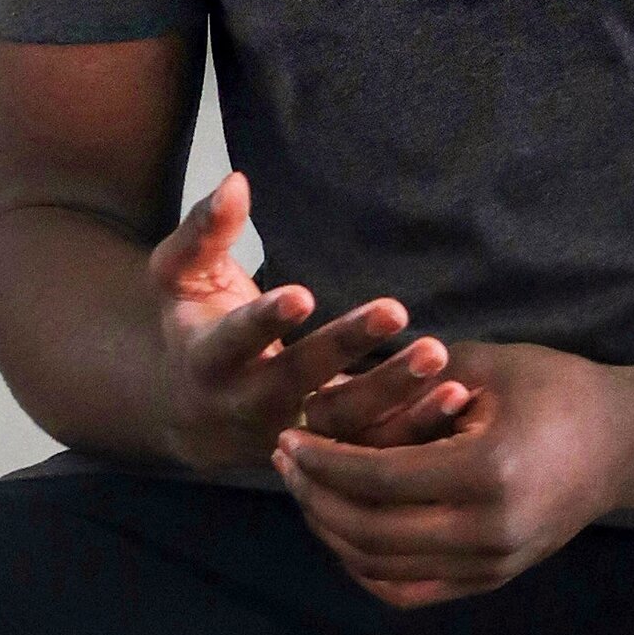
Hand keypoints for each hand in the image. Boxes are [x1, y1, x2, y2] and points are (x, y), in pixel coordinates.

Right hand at [147, 172, 460, 473]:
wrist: (190, 411)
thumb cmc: (192, 323)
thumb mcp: (178, 275)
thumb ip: (205, 231)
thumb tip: (235, 182)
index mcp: (208, 361)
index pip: (235, 341)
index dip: (266, 322)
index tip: (302, 294)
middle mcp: (248, 405)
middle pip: (297, 383)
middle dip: (345, 348)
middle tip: (394, 310)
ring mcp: (290, 435)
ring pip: (342, 424)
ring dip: (392, 393)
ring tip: (436, 355)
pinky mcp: (327, 452)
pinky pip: (372, 447)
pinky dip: (414, 425)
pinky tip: (455, 394)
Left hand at [274, 342, 633, 605]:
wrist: (621, 445)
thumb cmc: (553, 388)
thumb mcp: (479, 366)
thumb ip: (403, 384)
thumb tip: (324, 398)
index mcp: (486, 472)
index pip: (377, 478)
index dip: (323, 461)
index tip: (288, 434)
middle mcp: (487, 532)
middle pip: (370, 532)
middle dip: (316, 496)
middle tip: (284, 461)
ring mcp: (490, 566)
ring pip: (383, 568)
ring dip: (333, 531)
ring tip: (306, 489)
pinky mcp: (491, 580)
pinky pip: (409, 590)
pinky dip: (366, 566)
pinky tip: (343, 528)